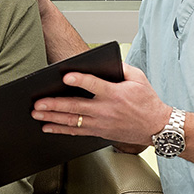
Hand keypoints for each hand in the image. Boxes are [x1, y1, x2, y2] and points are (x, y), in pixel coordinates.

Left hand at [31, 63, 170, 148]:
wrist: (157, 127)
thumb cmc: (147, 101)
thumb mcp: (138, 78)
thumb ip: (121, 68)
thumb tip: (104, 61)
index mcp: (115, 94)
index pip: (94, 85)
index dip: (80, 80)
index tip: (65, 76)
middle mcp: (106, 110)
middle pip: (75, 106)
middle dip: (54, 104)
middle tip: (37, 103)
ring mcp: (101, 123)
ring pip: (72, 120)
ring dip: (52, 117)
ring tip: (36, 114)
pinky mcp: (98, 132)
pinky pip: (76, 131)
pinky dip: (60, 130)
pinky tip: (47, 127)